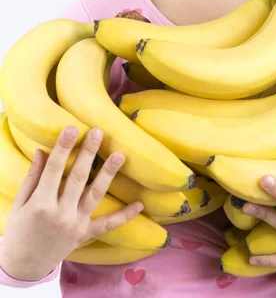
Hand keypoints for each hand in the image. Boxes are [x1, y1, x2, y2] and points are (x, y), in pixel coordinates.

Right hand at [0, 126, 143, 280]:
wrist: (25, 265)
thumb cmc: (19, 230)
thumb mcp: (19, 204)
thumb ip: (33, 177)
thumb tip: (43, 150)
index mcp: (40, 204)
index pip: (53, 169)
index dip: (64, 147)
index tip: (72, 128)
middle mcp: (60, 214)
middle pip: (77, 178)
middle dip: (88, 153)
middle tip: (98, 132)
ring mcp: (75, 224)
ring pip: (95, 196)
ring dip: (108, 174)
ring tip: (120, 155)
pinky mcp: (85, 234)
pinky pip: (107, 225)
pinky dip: (124, 216)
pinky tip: (139, 205)